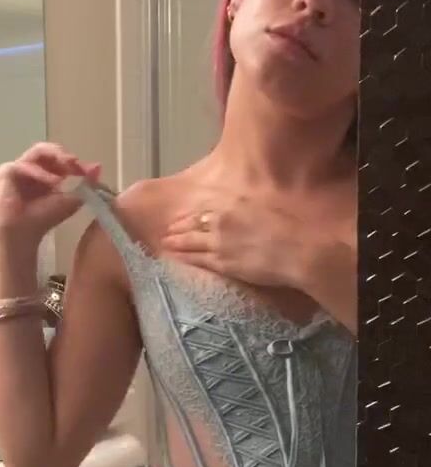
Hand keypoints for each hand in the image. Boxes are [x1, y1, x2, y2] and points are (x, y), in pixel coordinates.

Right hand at [0, 142, 101, 244]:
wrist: (23, 232)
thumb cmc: (45, 218)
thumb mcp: (71, 199)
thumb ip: (85, 183)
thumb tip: (98, 166)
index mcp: (46, 171)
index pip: (60, 157)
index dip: (75, 161)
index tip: (88, 171)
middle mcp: (32, 167)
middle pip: (49, 150)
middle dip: (64, 155)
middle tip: (75, 163)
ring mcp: (18, 167)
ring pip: (38, 152)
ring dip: (55, 159)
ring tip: (67, 169)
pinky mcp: (6, 171)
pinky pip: (25, 165)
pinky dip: (40, 173)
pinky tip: (52, 182)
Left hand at [160, 189, 306, 289]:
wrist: (301, 248)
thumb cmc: (296, 225)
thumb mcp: (273, 206)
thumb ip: (257, 206)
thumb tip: (255, 207)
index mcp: (236, 203)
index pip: (206, 210)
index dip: (191, 215)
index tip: (181, 217)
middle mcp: (223, 220)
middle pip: (194, 224)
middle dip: (178, 228)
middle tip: (167, 231)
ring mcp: (221, 242)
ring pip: (191, 242)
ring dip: (176, 242)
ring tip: (165, 244)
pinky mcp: (224, 262)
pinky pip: (198, 260)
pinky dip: (184, 258)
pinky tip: (174, 258)